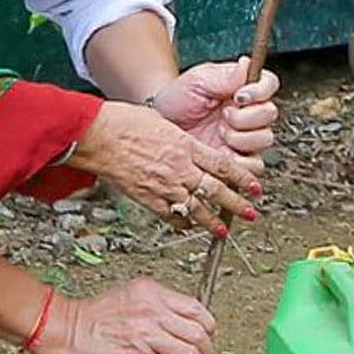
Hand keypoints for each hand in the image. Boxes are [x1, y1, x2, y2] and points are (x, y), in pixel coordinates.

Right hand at [29, 277, 215, 353]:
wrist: (66, 330)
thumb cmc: (92, 317)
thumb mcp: (129, 296)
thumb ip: (157, 307)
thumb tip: (181, 328)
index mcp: (152, 291)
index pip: (196, 307)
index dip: (208, 327)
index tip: (208, 337)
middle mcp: (152, 311)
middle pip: (198, 334)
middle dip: (207, 353)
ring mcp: (146, 335)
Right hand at [69, 98, 261, 234]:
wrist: (98, 135)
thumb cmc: (124, 122)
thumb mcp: (162, 122)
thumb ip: (180, 140)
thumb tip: (190, 150)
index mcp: (186, 146)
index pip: (224, 166)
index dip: (243, 179)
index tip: (255, 187)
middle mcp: (180, 168)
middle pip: (217, 190)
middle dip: (238, 204)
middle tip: (251, 213)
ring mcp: (164, 186)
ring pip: (197, 208)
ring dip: (213, 221)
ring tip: (225, 231)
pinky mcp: (147, 198)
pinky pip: (171, 216)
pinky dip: (182, 224)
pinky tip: (189, 228)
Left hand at [150, 58, 279, 158]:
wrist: (161, 127)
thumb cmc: (178, 100)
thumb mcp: (197, 80)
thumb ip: (224, 75)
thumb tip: (246, 65)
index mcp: (244, 89)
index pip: (269, 84)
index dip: (260, 90)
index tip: (239, 96)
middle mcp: (250, 113)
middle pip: (270, 113)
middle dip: (245, 116)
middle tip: (223, 115)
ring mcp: (246, 137)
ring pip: (265, 139)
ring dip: (240, 137)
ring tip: (219, 133)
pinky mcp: (239, 160)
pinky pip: (254, 166)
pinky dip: (239, 160)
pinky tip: (221, 150)